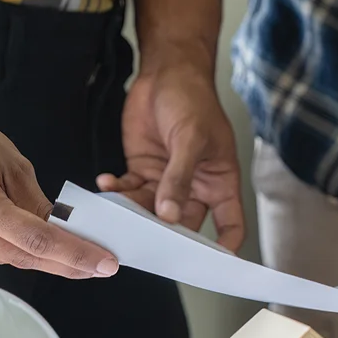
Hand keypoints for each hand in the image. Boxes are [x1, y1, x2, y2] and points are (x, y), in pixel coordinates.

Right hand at [0, 92, 119, 279]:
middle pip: (22, 257)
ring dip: (33, 255)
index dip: (75, 255)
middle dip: (63, 262)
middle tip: (95, 265)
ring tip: (60, 247)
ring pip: (2, 259)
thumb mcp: (10, 161)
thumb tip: (64, 230)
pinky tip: (15, 238)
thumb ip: (37, 201)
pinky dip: (3, 248)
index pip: (37, 241)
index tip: (104, 264)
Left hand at [97, 57, 245, 251]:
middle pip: (184, 224)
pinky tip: (107, 183)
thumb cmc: (192, 99)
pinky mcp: (143, 171)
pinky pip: (130, 192)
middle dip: (165, 234)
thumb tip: (169, 214)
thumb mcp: (191, 139)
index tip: (209, 264)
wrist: (166, 72)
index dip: (223, 247)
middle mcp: (196, 187)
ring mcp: (168, 181)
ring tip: (116, 208)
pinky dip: (117, 191)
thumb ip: (179, 178)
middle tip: (145, 242)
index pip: (230, 224)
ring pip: (151, 211)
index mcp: (220, 181)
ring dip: (133, 212)